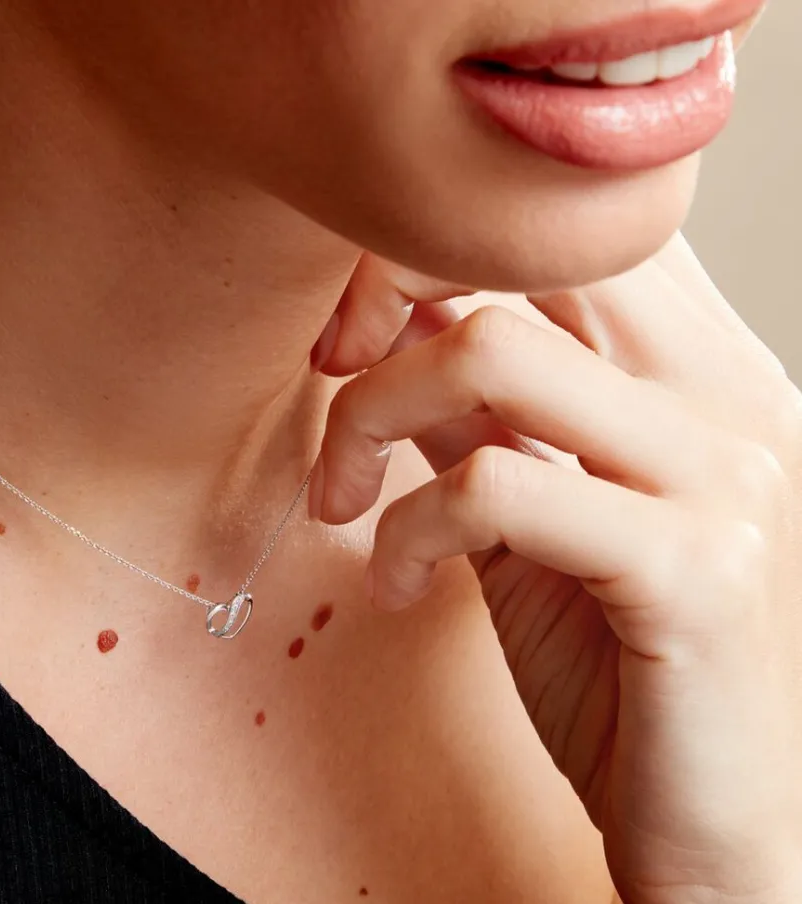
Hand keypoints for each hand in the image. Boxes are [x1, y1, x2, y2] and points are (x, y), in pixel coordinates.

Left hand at [308, 235, 801, 903]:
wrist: (719, 820)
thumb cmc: (620, 662)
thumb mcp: (533, 517)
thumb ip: (479, 416)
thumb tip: (388, 331)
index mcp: (699, 367)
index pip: (566, 228)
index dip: (434, 247)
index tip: (355, 330)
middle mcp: (727, 391)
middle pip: (529, 251)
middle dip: (387, 290)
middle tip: (333, 372)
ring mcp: (724, 473)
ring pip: (491, 350)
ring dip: (371, 415)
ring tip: (343, 499)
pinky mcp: (693, 567)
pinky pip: (493, 488)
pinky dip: (408, 530)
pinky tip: (398, 586)